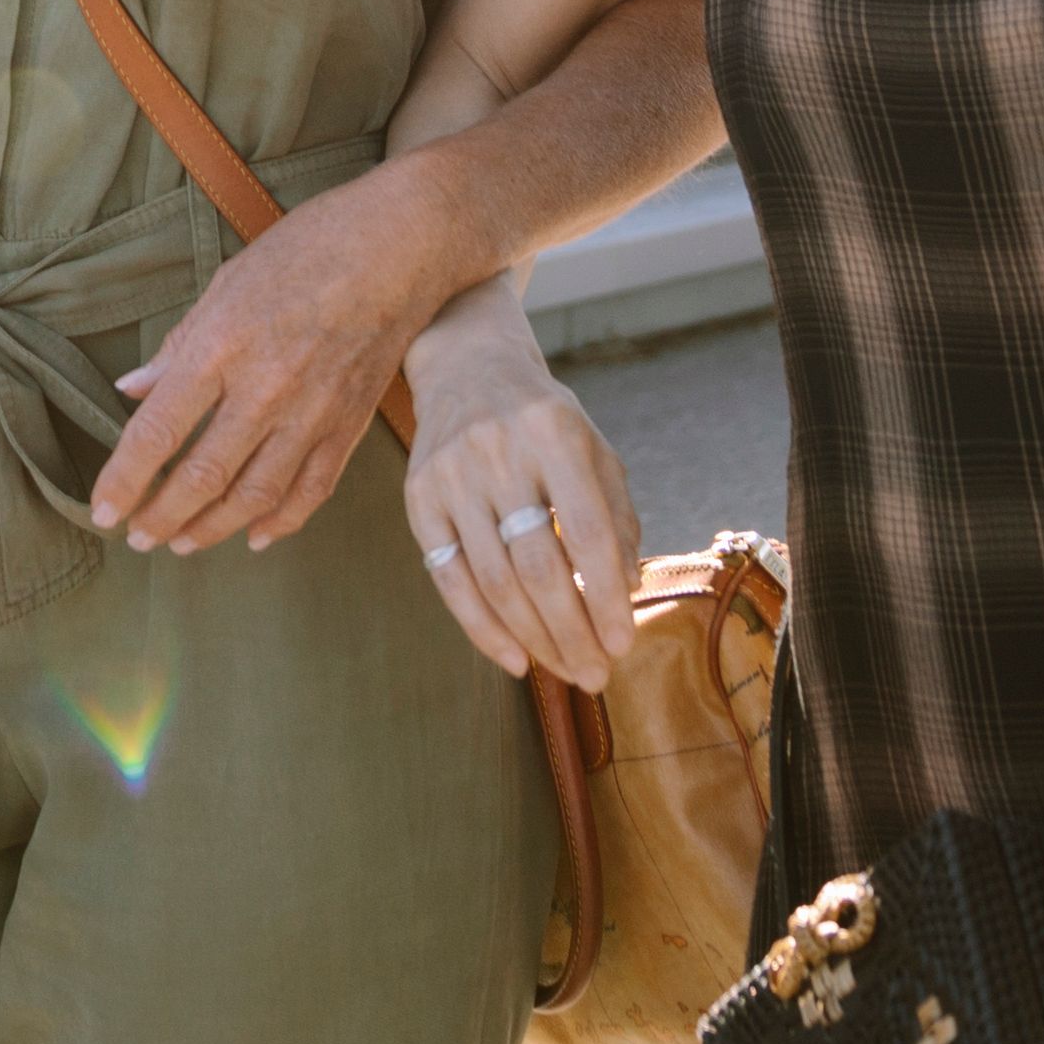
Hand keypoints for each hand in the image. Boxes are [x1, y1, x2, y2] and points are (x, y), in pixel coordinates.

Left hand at [85, 154, 466, 553]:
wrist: (400, 245)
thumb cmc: (307, 249)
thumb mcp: (226, 283)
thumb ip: (178, 346)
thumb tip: (132, 389)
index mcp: (222, 346)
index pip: (157, 432)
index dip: (124, 480)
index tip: (102, 509)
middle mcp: (265, 389)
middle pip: (201, 477)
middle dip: (160, 517)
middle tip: (136, 538)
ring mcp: (312, 412)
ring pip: (254, 497)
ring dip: (212, 529)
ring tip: (182, 543)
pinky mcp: (349, 424)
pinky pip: (311, 490)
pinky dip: (281, 522)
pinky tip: (254, 536)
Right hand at [391, 293, 640, 682]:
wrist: (467, 368)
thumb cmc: (544, 421)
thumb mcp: (593, 449)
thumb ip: (616, 516)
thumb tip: (625, 592)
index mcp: (554, 432)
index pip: (586, 531)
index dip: (607, 596)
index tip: (624, 644)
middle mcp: (499, 451)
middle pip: (537, 566)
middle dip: (571, 632)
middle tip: (596, 675)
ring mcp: (451, 474)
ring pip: (493, 580)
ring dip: (533, 638)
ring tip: (566, 671)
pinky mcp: (417, 497)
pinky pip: (448, 577)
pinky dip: (481, 627)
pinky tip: (513, 660)